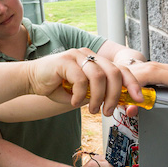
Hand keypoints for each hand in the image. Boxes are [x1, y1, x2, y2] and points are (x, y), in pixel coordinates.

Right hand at [26, 48, 141, 115]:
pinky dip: (79, 95)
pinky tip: (72, 102)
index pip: (120, 69)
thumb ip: (97, 94)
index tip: (137, 100)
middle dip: (115, 95)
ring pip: (99, 76)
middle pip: (113, 72)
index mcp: (95, 61)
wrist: (30, 80)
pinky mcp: (65, 60)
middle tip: (108, 111)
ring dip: (98, 98)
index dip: (132, 84)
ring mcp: (77, 55)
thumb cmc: (55, 86)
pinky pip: (81, 79)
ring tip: (91, 110)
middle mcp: (88, 55)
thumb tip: (117, 103)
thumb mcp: (81, 93)